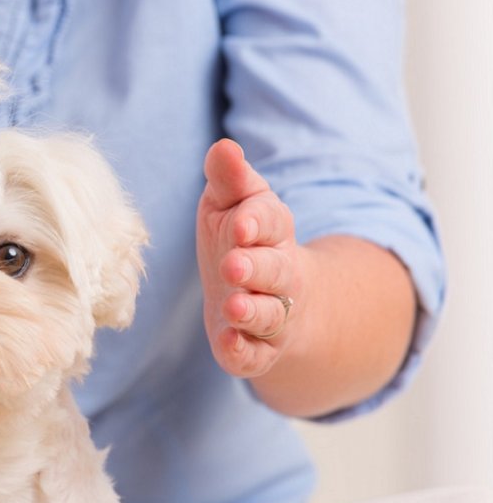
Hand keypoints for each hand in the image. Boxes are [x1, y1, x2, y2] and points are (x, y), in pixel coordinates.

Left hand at [196, 139, 306, 378]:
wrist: (265, 294)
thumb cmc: (240, 239)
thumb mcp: (231, 203)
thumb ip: (229, 179)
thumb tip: (223, 147)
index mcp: (272, 232)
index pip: (270, 222)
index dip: (256, 223)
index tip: (240, 222)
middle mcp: (279, 274)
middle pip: (275, 271)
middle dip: (256, 269)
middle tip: (233, 266)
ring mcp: (271, 314)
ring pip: (269, 315)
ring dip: (253, 312)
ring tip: (233, 307)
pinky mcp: (257, 348)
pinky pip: (255, 355)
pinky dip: (244, 351)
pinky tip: (228, 344)